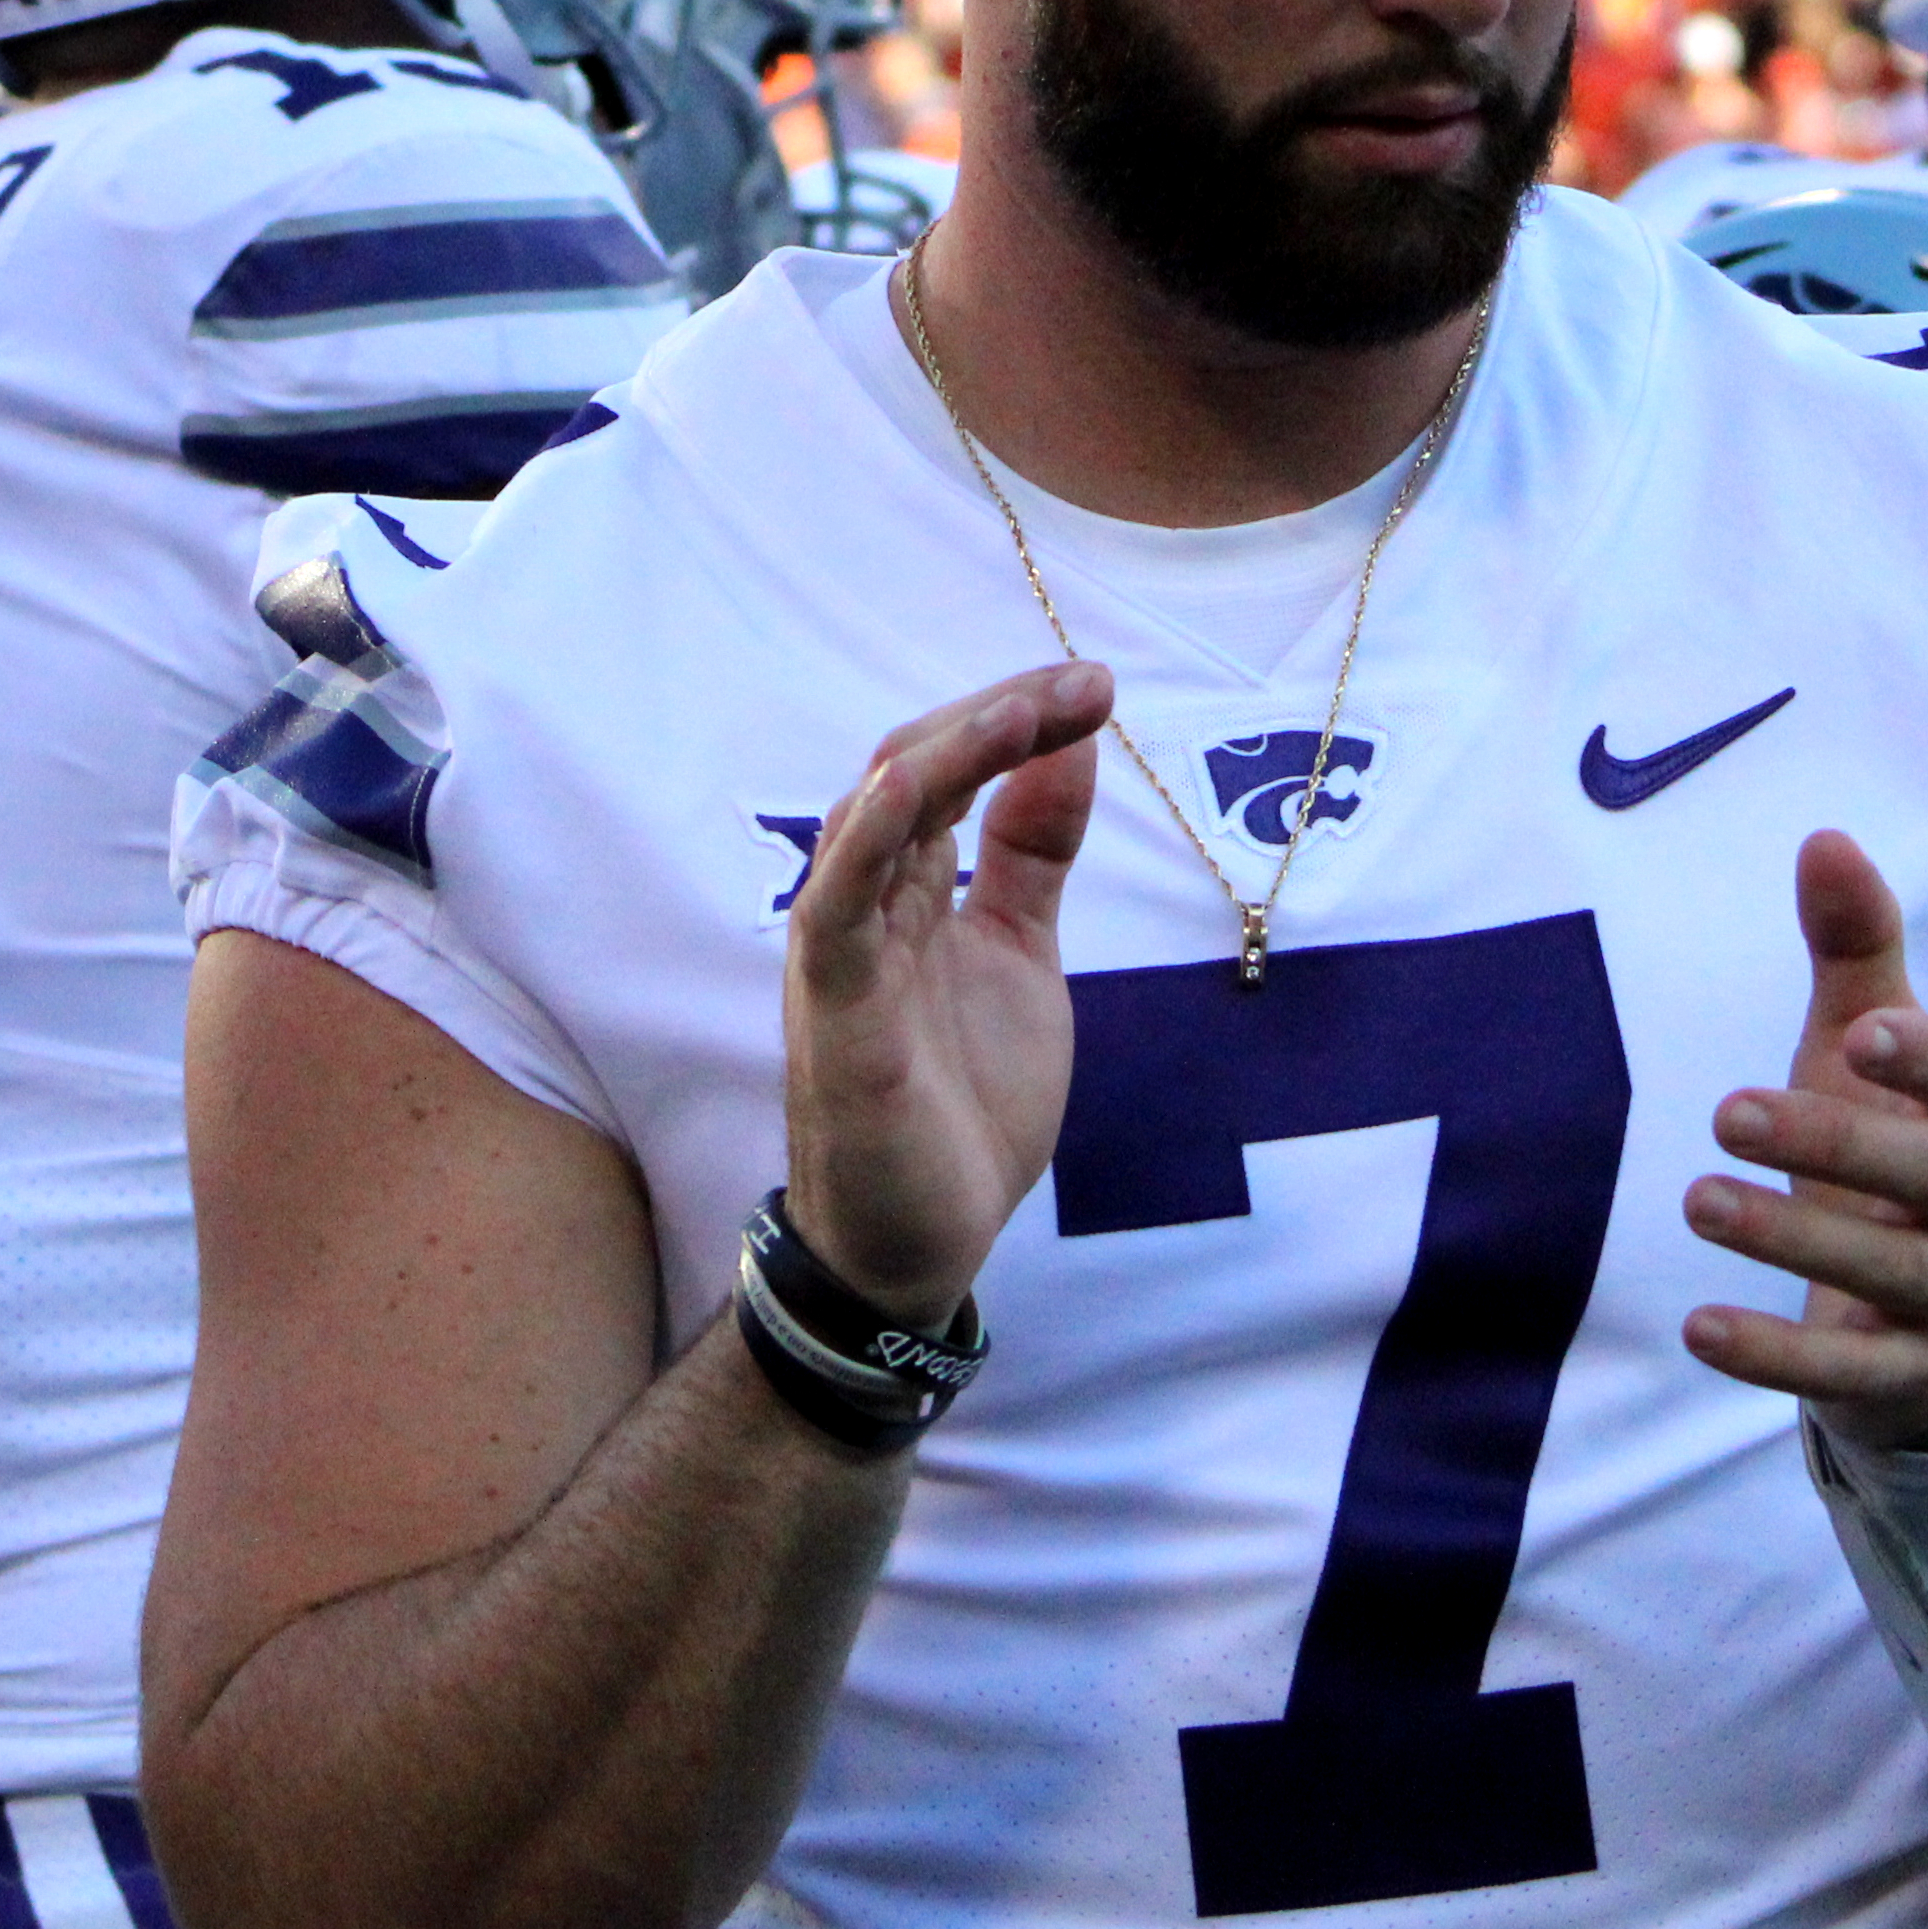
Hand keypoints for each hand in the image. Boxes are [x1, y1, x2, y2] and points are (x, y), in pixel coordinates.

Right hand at [781, 661, 1111, 1323]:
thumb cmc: (959, 1100)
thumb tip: (1071, 750)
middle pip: (911, 771)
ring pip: (871, 822)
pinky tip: (907, 787)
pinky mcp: (835, 1017)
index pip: (950, 768)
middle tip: (1082, 685)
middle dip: (997, 717)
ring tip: (1019, 711)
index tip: (1094, 687)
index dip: (1017, 717)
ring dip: (943, 756)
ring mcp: (844, 957)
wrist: (923, 1243)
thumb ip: (1029, 856)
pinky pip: (833, 912)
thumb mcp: (1020, 955)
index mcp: (913, 890)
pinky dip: (865, 842)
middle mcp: (869, 906)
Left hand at [1681, 828, 1927, 1451]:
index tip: (1862, 1030)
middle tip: (1724, 1111)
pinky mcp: (1910, 1378)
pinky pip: (1852, 1372)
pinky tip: (1697, 1327)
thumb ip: (1855, 951)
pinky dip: (1778, 1354)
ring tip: (1697, 1201)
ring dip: (1793, 1239)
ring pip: (1893, 1275)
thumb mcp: (1872, 1052)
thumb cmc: (1897, 1152)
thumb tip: (1824, 836)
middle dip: (1837, 1144)